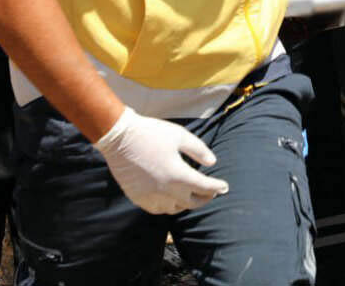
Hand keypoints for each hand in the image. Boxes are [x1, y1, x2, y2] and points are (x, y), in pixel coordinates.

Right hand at [96, 106, 228, 213]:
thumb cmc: (151, 133)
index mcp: (178, 175)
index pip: (204, 187)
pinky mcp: (137, 198)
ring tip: (190, 195)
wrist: (119, 138)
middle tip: (211, 193)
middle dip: (204, 198)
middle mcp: (166, 190)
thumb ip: (199, 150)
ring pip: (174, 209)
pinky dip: (167, 207)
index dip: (217, 187)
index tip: (225, 187)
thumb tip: (212, 163)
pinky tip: (170, 200)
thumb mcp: (180, 135)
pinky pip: (157, 210)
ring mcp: (150, 196)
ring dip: (185, 204)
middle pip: (191, 202)